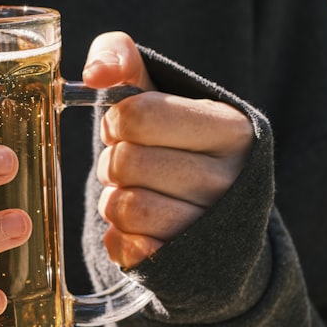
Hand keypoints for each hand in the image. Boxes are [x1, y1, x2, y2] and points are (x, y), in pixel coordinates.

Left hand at [82, 31, 252, 269]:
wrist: (212, 221)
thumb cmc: (173, 143)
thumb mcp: (157, 91)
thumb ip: (121, 59)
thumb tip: (95, 74)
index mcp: (231, 128)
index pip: (140, 114)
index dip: (117, 121)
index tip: (127, 128)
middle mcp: (232, 180)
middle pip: (126, 162)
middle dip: (113, 163)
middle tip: (130, 166)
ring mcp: (213, 228)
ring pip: (126, 207)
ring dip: (114, 200)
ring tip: (136, 194)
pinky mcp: (189, 268)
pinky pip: (128, 247)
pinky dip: (119, 235)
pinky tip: (139, 228)